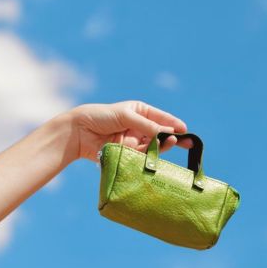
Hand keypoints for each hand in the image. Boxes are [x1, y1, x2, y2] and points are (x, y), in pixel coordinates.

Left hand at [69, 100, 192, 161]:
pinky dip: (150, 154)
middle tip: (187, 142)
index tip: (184, 129)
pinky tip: (157, 150)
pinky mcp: (128, 154)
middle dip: (172, 137)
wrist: (79, 132)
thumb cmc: (101, 116)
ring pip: (153, 145)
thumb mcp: (126, 116)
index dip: (173, 123)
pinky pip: (142, 155)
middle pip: (160, 133)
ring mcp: (134, 141)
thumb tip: (167, 134)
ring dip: (162, 145)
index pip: (160, 118)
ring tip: (171, 142)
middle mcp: (139, 127)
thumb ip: (147, 125)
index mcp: (139, 112)